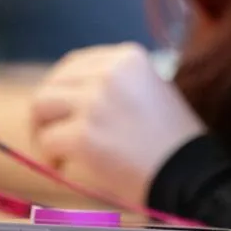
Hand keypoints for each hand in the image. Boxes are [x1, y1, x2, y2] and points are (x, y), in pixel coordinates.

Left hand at [29, 43, 204, 208]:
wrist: (189, 173)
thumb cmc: (173, 139)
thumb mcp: (150, 90)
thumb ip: (114, 84)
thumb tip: (72, 96)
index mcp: (128, 57)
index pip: (77, 62)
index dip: (63, 87)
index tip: (63, 109)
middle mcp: (109, 72)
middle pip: (55, 81)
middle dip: (47, 109)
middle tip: (51, 132)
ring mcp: (95, 102)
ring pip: (42, 105)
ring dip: (42, 129)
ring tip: (56, 150)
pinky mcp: (84, 134)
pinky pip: (48, 140)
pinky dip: (50, 155)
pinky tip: (64, 165)